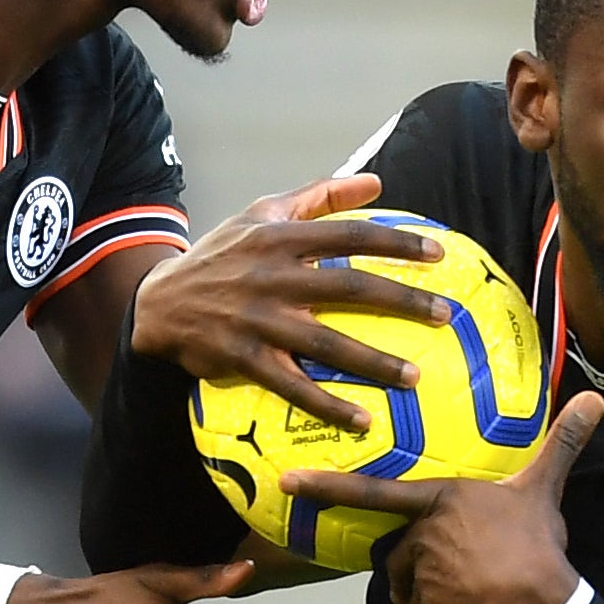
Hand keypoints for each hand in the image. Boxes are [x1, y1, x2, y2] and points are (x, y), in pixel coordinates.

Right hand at [129, 173, 448, 431]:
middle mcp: (272, 275)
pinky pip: (292, 386)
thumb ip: (319, 196)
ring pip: (325, 342)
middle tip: (443, 315)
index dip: (395, 241)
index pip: (348, 234)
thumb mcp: (262, 213)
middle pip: (347, 287)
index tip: (438, 253)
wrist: (160, 302)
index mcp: (280, 237)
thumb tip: (375, 181)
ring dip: (373, 361)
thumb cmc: (223, 254)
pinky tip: (361, 421)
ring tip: (414, 377)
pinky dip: (327, 405)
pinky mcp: (244, 358)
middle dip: (400, 300)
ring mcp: (258, 319)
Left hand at [281, 393, 603, 603]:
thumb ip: (560, 444)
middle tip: (448, 574)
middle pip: (399, 554)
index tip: (286, 481)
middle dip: (412, 571)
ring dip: (424, 599)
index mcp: (440, 499)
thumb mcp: (544, 487)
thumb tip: (596, 399)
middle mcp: (424, 534)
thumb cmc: (538, 540)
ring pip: (410, 590)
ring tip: (457, 598)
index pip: (373, 490)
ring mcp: (424, 573)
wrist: (544, 600)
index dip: (326, 485)